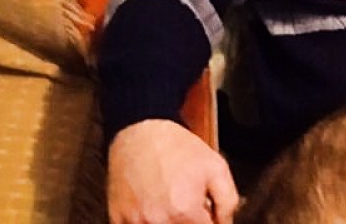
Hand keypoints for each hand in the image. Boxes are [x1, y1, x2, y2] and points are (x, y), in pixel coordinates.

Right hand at [107, 119, 239, 223]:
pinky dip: (145, 221)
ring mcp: (136, 221)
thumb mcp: (216, 166)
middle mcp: (159, 220)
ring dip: (167, 221)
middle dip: (188, 220)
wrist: (141, 130)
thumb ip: (227, 201)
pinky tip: (151, 206)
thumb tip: (224, 223)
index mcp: (185, 211)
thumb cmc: (175, 145)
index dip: (208, 220)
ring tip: (170, 203)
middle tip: (187, 203)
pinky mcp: (118, 217)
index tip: (205, 212)